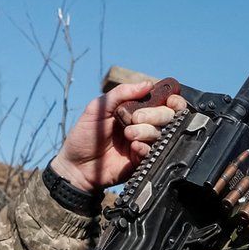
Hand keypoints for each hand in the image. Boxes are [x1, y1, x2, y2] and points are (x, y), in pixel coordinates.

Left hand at [51, 81, 186, 192]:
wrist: (76, 165)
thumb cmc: (85, 134)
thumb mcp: (98, 108)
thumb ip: (121, 93)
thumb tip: (148, 84)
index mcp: (135, 110)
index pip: (163, 102)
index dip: (172, 100)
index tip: (170, 100)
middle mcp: (143, 125)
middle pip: (167, 116)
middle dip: (156, 115)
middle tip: (136, 118)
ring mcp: (143, 143)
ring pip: (162, 134)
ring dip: (147, 131)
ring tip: (128, 134)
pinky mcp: (141, 161)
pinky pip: (153, 152)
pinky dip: (145, 147)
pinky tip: (133, 147)